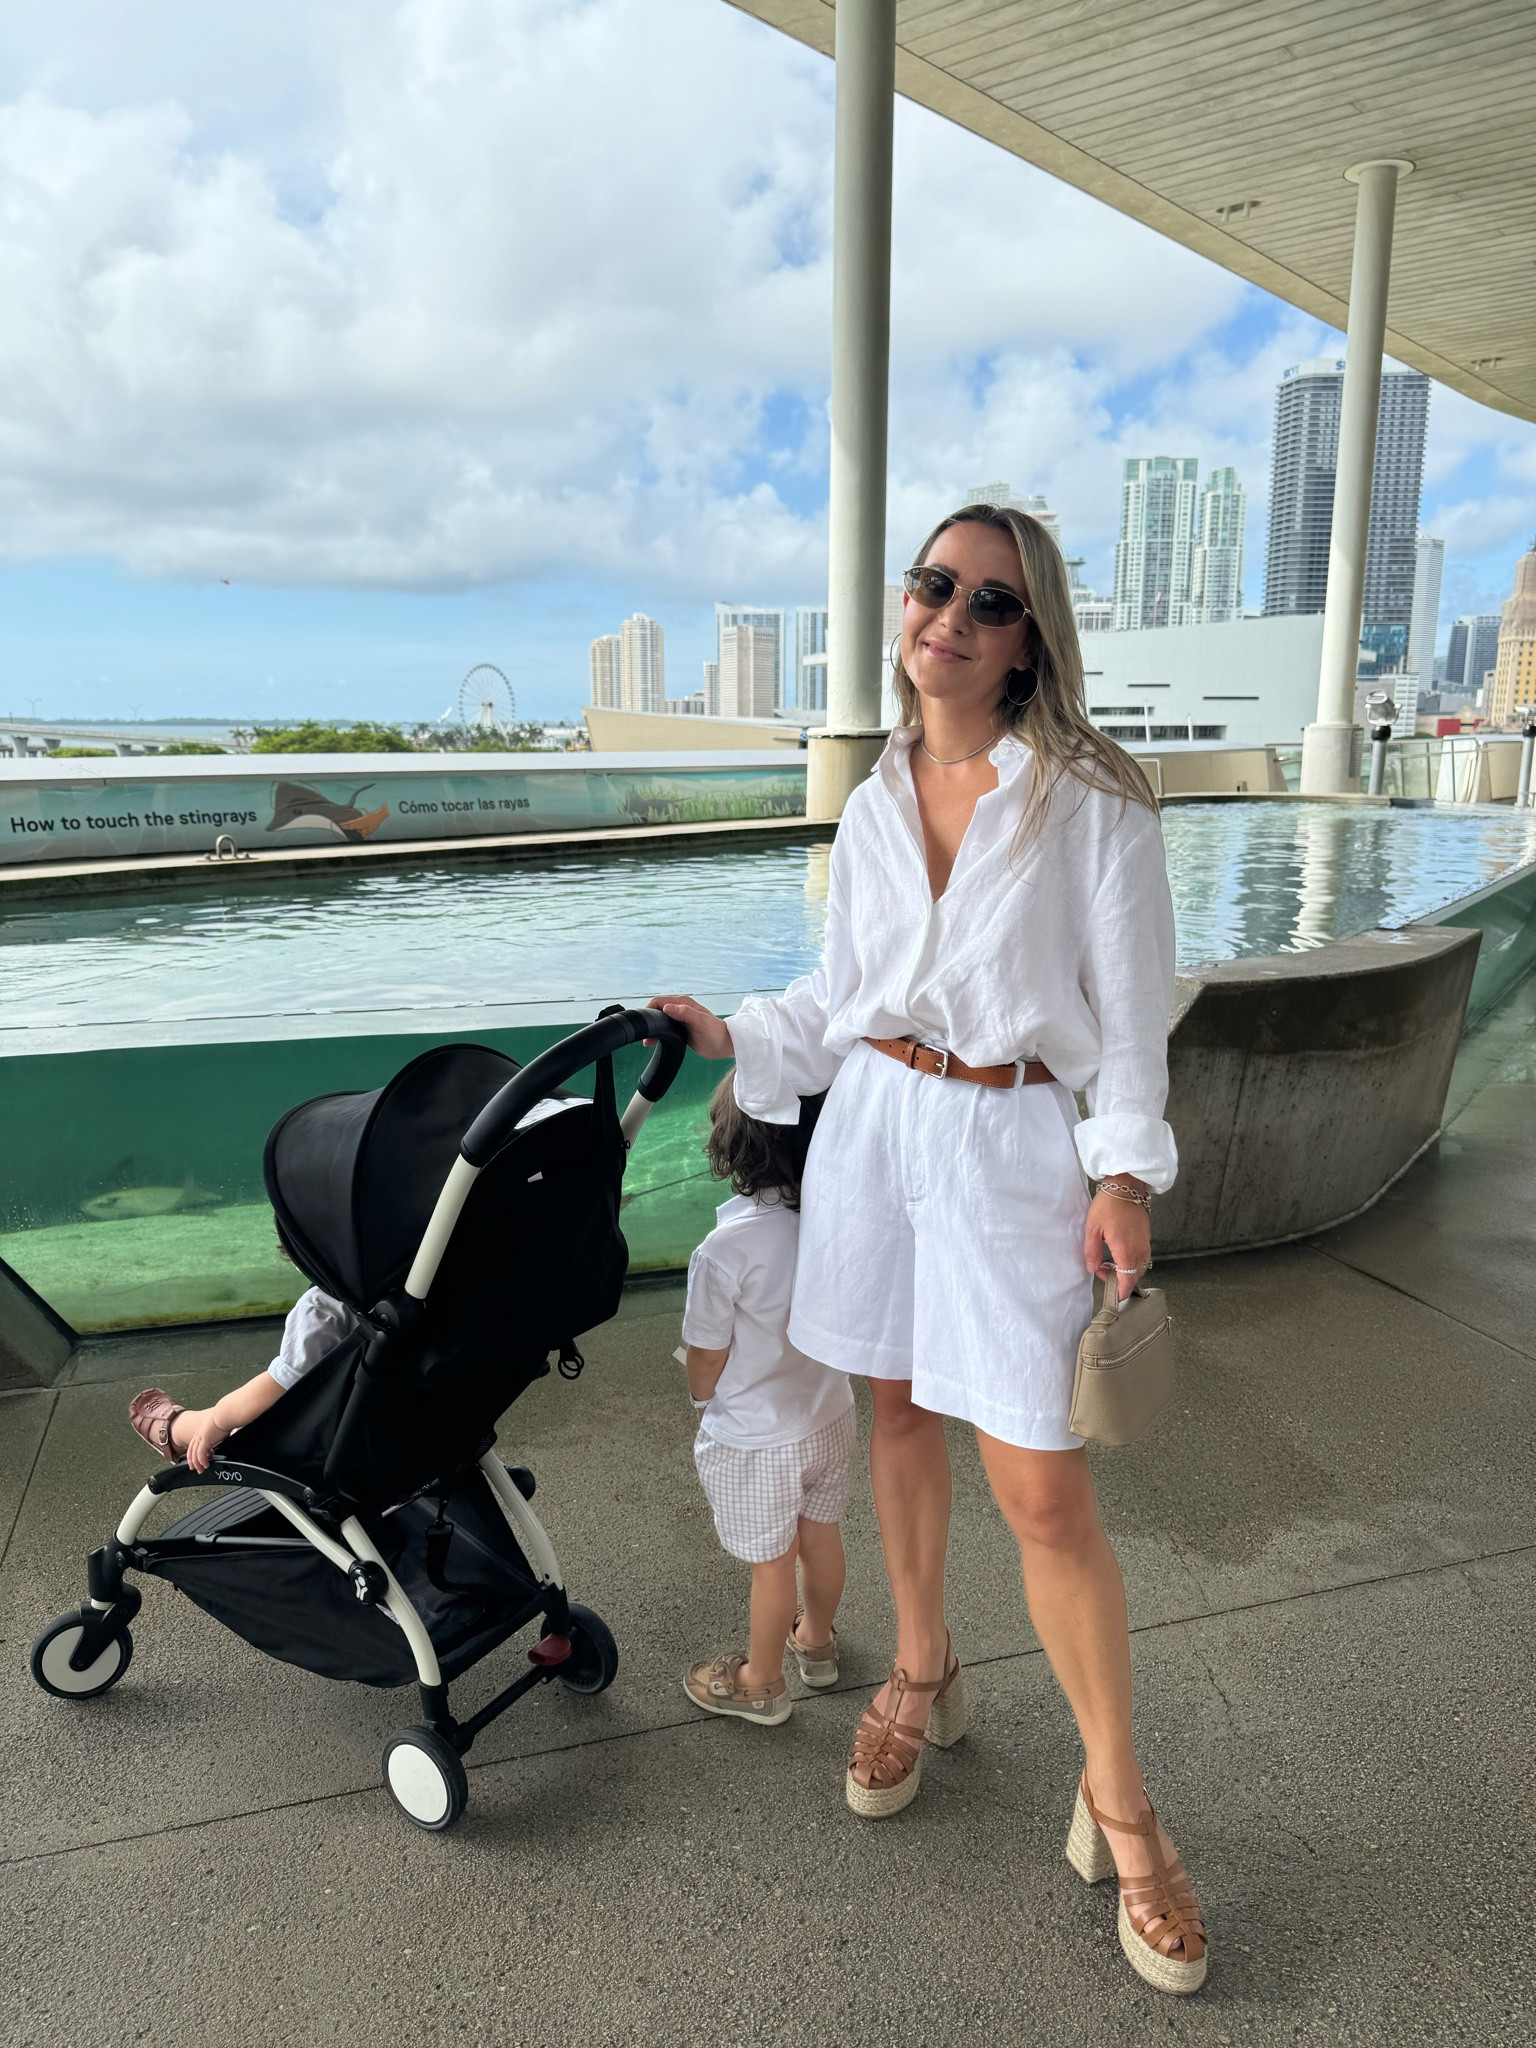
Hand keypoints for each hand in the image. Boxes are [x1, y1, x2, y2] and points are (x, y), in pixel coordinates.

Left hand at [183, 1411, 232, 1474]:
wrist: (226, 1413)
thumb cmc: (226, 1416)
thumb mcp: (220, 1425)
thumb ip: (219, 1432)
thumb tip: (226, 1434)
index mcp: (202, 1430)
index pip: (194, 1444)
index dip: (194, 1452)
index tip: (199, 1459)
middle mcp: (199, 1434)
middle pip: (191, 1450)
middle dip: (192, 1461)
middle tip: (194, 1468)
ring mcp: (201, 1437)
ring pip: (194, 1454)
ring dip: (197, 1464)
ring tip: (200, 1469)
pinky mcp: (204, 1440)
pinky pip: (200, 1454)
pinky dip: (202, 1461)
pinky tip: (206, 1465)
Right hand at [646, 995, 733, 1060]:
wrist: (723, 1046)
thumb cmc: (715, 1033)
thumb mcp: (700, 1022)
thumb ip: (684, 1013)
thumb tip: (666, 1008)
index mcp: (683, 1003)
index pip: (659, 1001)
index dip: (649, 1009)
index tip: (645, 1021)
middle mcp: (680, 1009)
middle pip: (657, 1010)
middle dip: (649, 1019)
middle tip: (646, 1034)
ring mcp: (679, 1019)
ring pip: (659, 1020)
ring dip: (653, 1028)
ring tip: (648, 1041)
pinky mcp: (679, 1029)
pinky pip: (664, 1028)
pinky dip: (658, 1034)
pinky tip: (654, 1042)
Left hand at [1083, 1181, 1151, 1302]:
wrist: (1126, 1186)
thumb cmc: (1109, 1205)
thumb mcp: (1092, 1229)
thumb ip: (1092, 1252)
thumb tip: (1092, 1268)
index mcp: (1126, 1251)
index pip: (1127, 1281)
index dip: (1120, 1292)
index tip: (1113, 1296)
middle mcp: (1139, 1250)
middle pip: (1134, 1276)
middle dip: (1119, 1280)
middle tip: (1103, 1271)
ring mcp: (1145, 1243)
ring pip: (1139, 1267)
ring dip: (1125, 1270)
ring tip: (1108, 1262)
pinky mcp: (1146, 1237)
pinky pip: (1141, 1256)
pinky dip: (1131, 1260)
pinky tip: (1118, 1252)